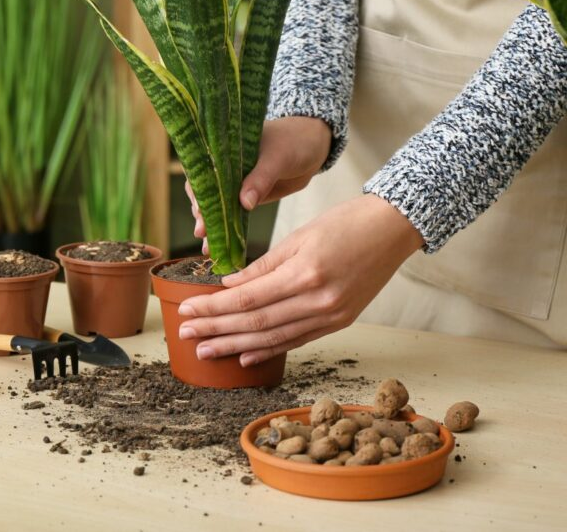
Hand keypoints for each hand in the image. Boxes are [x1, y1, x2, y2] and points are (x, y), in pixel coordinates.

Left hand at [177, 194, 423, 366]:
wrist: (393, 229)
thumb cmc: (345, 223)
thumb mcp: (297, 236)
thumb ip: (262, 266)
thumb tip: (228, 286)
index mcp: (304, 273)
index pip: (246, 299)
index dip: (213, 308)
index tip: (186, 312)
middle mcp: (318, 301)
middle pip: (255, 323)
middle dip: (216, 331)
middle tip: (185, 336)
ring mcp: (331, 316)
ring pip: (273, 337)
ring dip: (236, 346)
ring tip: (206, 351)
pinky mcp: (340, 322)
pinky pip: (297, 340)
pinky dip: (269, 349)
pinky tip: (245, 355)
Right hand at [183, 117, 331, 250]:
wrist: (314, 147)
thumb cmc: (293, 142)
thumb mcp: (277, 158)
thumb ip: (261, 179)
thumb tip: (244, 203)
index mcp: (224, 150)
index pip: (202, 170)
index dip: (199, 190)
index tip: (200, 209)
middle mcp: (225, 166)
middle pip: (205, 191)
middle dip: (202, 212)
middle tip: (202, 231)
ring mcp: (235, 182)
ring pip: (217, 204)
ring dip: (211, 224)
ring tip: (209, 244)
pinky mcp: (247, 195)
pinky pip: (233, 212)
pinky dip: (227, 227)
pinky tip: (221, 243)